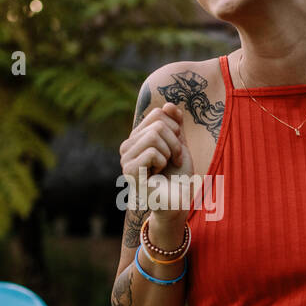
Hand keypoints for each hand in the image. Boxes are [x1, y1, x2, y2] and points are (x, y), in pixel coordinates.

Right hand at [119, 103, 196, 232]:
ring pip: (154, 135)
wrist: (177, 201)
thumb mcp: (179, 143)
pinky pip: (152, 152)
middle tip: (174, 160)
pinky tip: (157, 176)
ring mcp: (125, 159)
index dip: (175, 129)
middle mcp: (127, 146)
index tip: (176, 149)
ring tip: (166, 167)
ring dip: (170, 153)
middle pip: (157, 124)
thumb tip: (168, 104)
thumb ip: (175, 124)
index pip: (157, 114)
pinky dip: (163, 163)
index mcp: (136, 137)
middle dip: (175, 143)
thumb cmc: (178, 175)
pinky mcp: (129, 171)